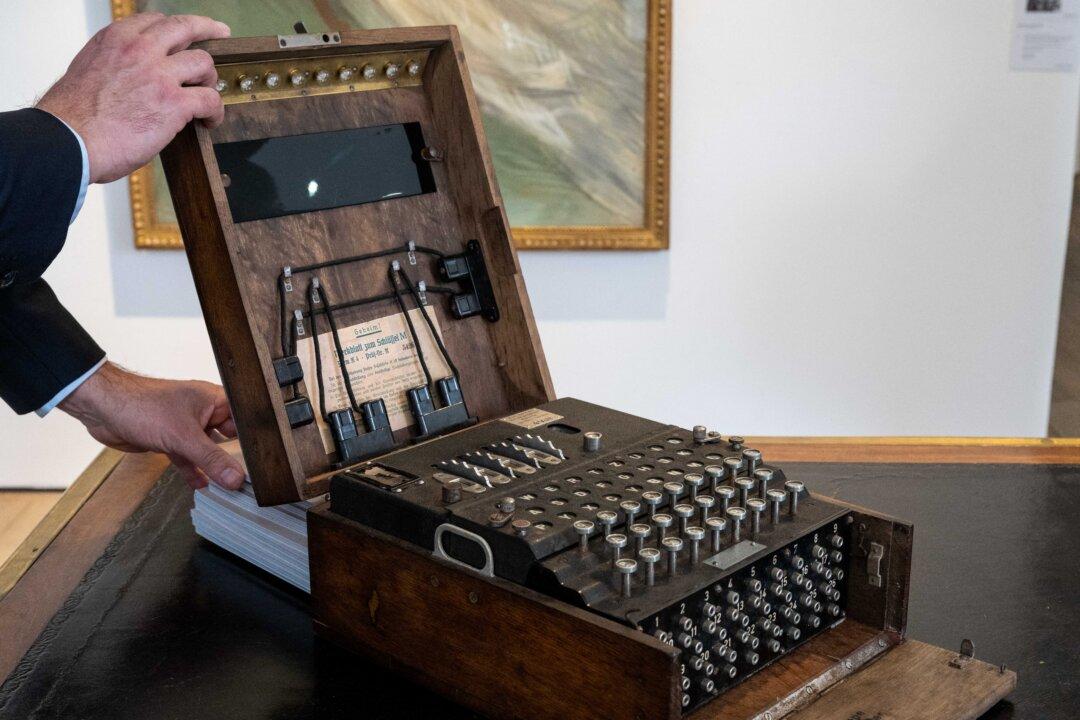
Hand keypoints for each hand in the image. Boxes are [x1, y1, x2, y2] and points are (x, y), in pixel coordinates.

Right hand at [36, 13, 229, 183]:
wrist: (69, 141)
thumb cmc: (73, 118)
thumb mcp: (89, 71)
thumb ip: (115, 65)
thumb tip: (130, 78)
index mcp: (115, 40)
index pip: (153, 21)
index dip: (174, 29)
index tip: (185, 34)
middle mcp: (139, 50)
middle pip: (184, 27)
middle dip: (207, 28)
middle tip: (221, 33)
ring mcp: (159, 74)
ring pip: (203, 62)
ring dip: (210, 79)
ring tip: (206, 96)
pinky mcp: (175, 102)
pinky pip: (211, 99)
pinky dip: (216, 111)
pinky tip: (210, 121)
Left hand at [60, 362, 245, 490]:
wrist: (103, 407)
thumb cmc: (142, 405)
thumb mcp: (183, 436)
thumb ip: (211, 459)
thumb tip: (235, 477)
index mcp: (213, 400)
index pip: (244, 420)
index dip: (256, 439)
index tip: (265, 462)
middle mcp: (203, 411)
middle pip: (227, 437)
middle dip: (236, 456)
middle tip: (250, 478)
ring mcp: (185, 426)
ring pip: (206, 449)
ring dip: (213, 467)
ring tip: (229, 487)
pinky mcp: (169, 439)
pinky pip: (188, 457)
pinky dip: (193, 470)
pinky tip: (201, 485)